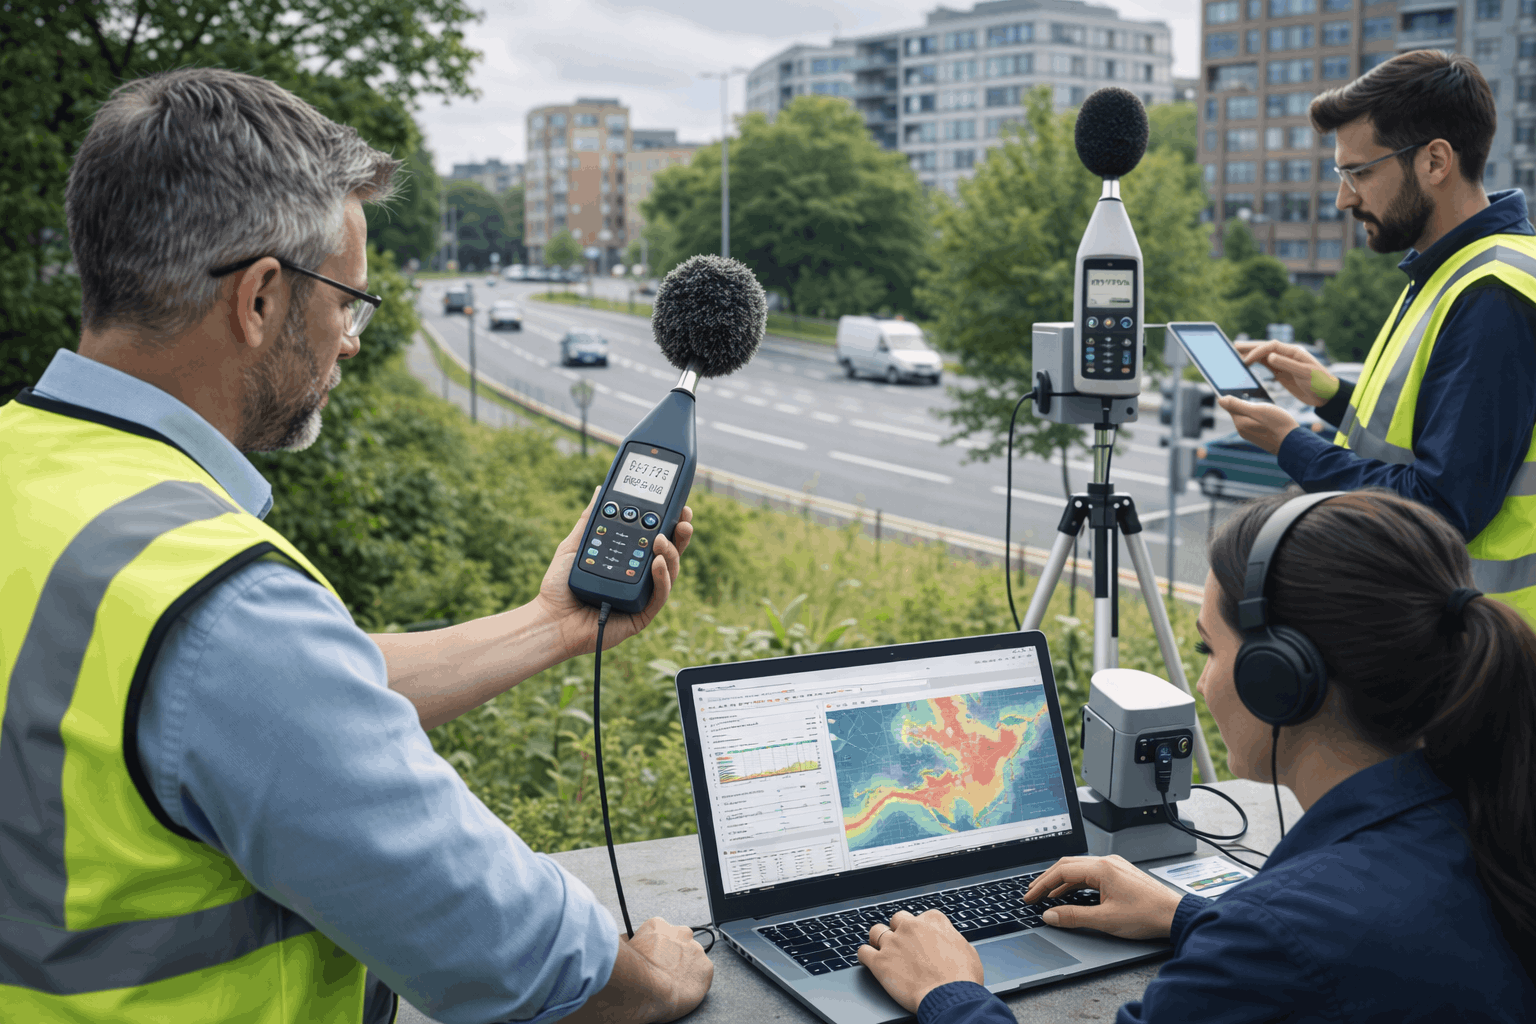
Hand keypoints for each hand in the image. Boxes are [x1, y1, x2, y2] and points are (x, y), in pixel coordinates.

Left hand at [534, 488, 693, 659]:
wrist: (550, 618)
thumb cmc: (560, 585)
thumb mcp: (575, 545)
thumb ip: (590, 519)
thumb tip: (599, 490)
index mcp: (629, 558)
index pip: (656, 536)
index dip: (671, 522)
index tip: (679, 505)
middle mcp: (640, 575)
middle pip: (670, 553)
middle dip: (681, 535)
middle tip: (684, 519)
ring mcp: (643, 595)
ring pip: (670, 573)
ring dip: (671, 554)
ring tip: (661, 539)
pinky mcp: (642, 614)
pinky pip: (659, 596)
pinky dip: (662, 579)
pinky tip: (657, 564)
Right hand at [563, 917, 712, 1022]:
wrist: (647, 990)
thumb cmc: (630, 972)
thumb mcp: (620, 949)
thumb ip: (626, 941)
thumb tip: (623, 939)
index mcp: (658, 925)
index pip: (660, 932)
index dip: (657, 948)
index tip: (653, 958)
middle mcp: (680, 932)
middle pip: (679, 942)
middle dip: (673, 955)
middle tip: (663, 972)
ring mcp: (695, 950)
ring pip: (692, 959)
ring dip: (685, 968)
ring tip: (672, 984)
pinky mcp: (706, 969)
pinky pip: (702, 975)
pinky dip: (695, 982)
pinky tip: (683, 990)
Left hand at [857, 910, 982, 1013]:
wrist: (950, 996)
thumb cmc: (963, 977)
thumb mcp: (966, 949)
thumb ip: (950, 938)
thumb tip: (946, 941)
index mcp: (933, 920)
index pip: (921, 917)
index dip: (921, 931)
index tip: (922, 941)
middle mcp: (911, 927)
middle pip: (897, 920)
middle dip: (899, 930)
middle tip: (903, 946)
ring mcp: (893, 943)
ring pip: (876, 932)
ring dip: (878, 940)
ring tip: (881, 950)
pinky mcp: (880, 962)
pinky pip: (863, 952)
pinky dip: (864, 956)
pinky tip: (868, 961)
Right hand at [1023, 855, 1181, 941]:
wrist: (1175, 915)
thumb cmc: (1147, 915)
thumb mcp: (1106, 920)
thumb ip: (1074, 916)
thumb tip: (1050, 915)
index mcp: (1101, 868)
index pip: (1062, 871)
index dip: (1042, 885)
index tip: (1030, 896)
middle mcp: (1107, 862)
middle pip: (1067, 865)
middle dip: (1047, 880)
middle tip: (1032, 893)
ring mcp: (1114, 866)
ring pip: (1079, 868)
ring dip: (1061, 881)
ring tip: (1047, 895)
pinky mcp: (1120, 873)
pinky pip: (1090, 873)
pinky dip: (1076, 882)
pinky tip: (1071, 893)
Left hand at [1217, 395, 1299, 454]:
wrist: (1293, 443)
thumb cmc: (1278, 424)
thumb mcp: (1258, 410)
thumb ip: (1238, 405)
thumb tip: (1220, 399)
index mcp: (1240, 423)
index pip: (1230, 405)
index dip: (1231, 394)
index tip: (1231, 385)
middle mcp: (1242, 430)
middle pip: (1239, 410)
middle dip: (1243, 400)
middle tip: (1251, 389)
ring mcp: (1251, 435)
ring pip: (1248, 416)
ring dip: (1253, 407)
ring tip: (1263, 400)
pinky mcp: (1259, 437)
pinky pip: (1254, 422)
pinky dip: (1258, 414)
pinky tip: (1268, 411)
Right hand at [1234, 340, 1337, 407]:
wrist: (1327, 395)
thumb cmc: (1319, 383)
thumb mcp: (1305, 373)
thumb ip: (1287, 364)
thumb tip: (1270, 356)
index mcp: (1294, 352)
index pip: (1271, 347)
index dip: (1257, 351)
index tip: (1246, 361)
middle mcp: (1287, 355)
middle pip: (1265, 347)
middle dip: (1249, 347)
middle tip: (1234, 347)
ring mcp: (1284, 363)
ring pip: (1263, 356)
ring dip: (1250, 354)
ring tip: (1236, 355)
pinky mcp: (1282, 372)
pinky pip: (1266, 365)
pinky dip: (1255, 364)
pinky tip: (1247, 365)